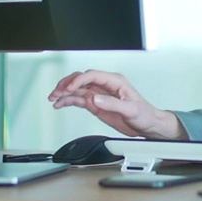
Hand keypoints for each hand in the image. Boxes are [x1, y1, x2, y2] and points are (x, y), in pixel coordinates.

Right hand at [49, 70, 186, 139]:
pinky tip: (60, 104)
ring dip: (65, 92)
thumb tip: (95, 98)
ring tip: (53, 98)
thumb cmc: (144, 114)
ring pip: (78, 89)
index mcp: (115, 81)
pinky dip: (69, 101)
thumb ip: (112, 103)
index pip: (92, 75)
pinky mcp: (97, 104)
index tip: (69, 88)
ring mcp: (100, 95)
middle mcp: (105, 86)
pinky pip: (80, 100)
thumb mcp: (130, 109)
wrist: (148, 124)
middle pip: (82, 79)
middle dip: (67, 84)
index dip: (79, 80)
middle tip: (56, 92)